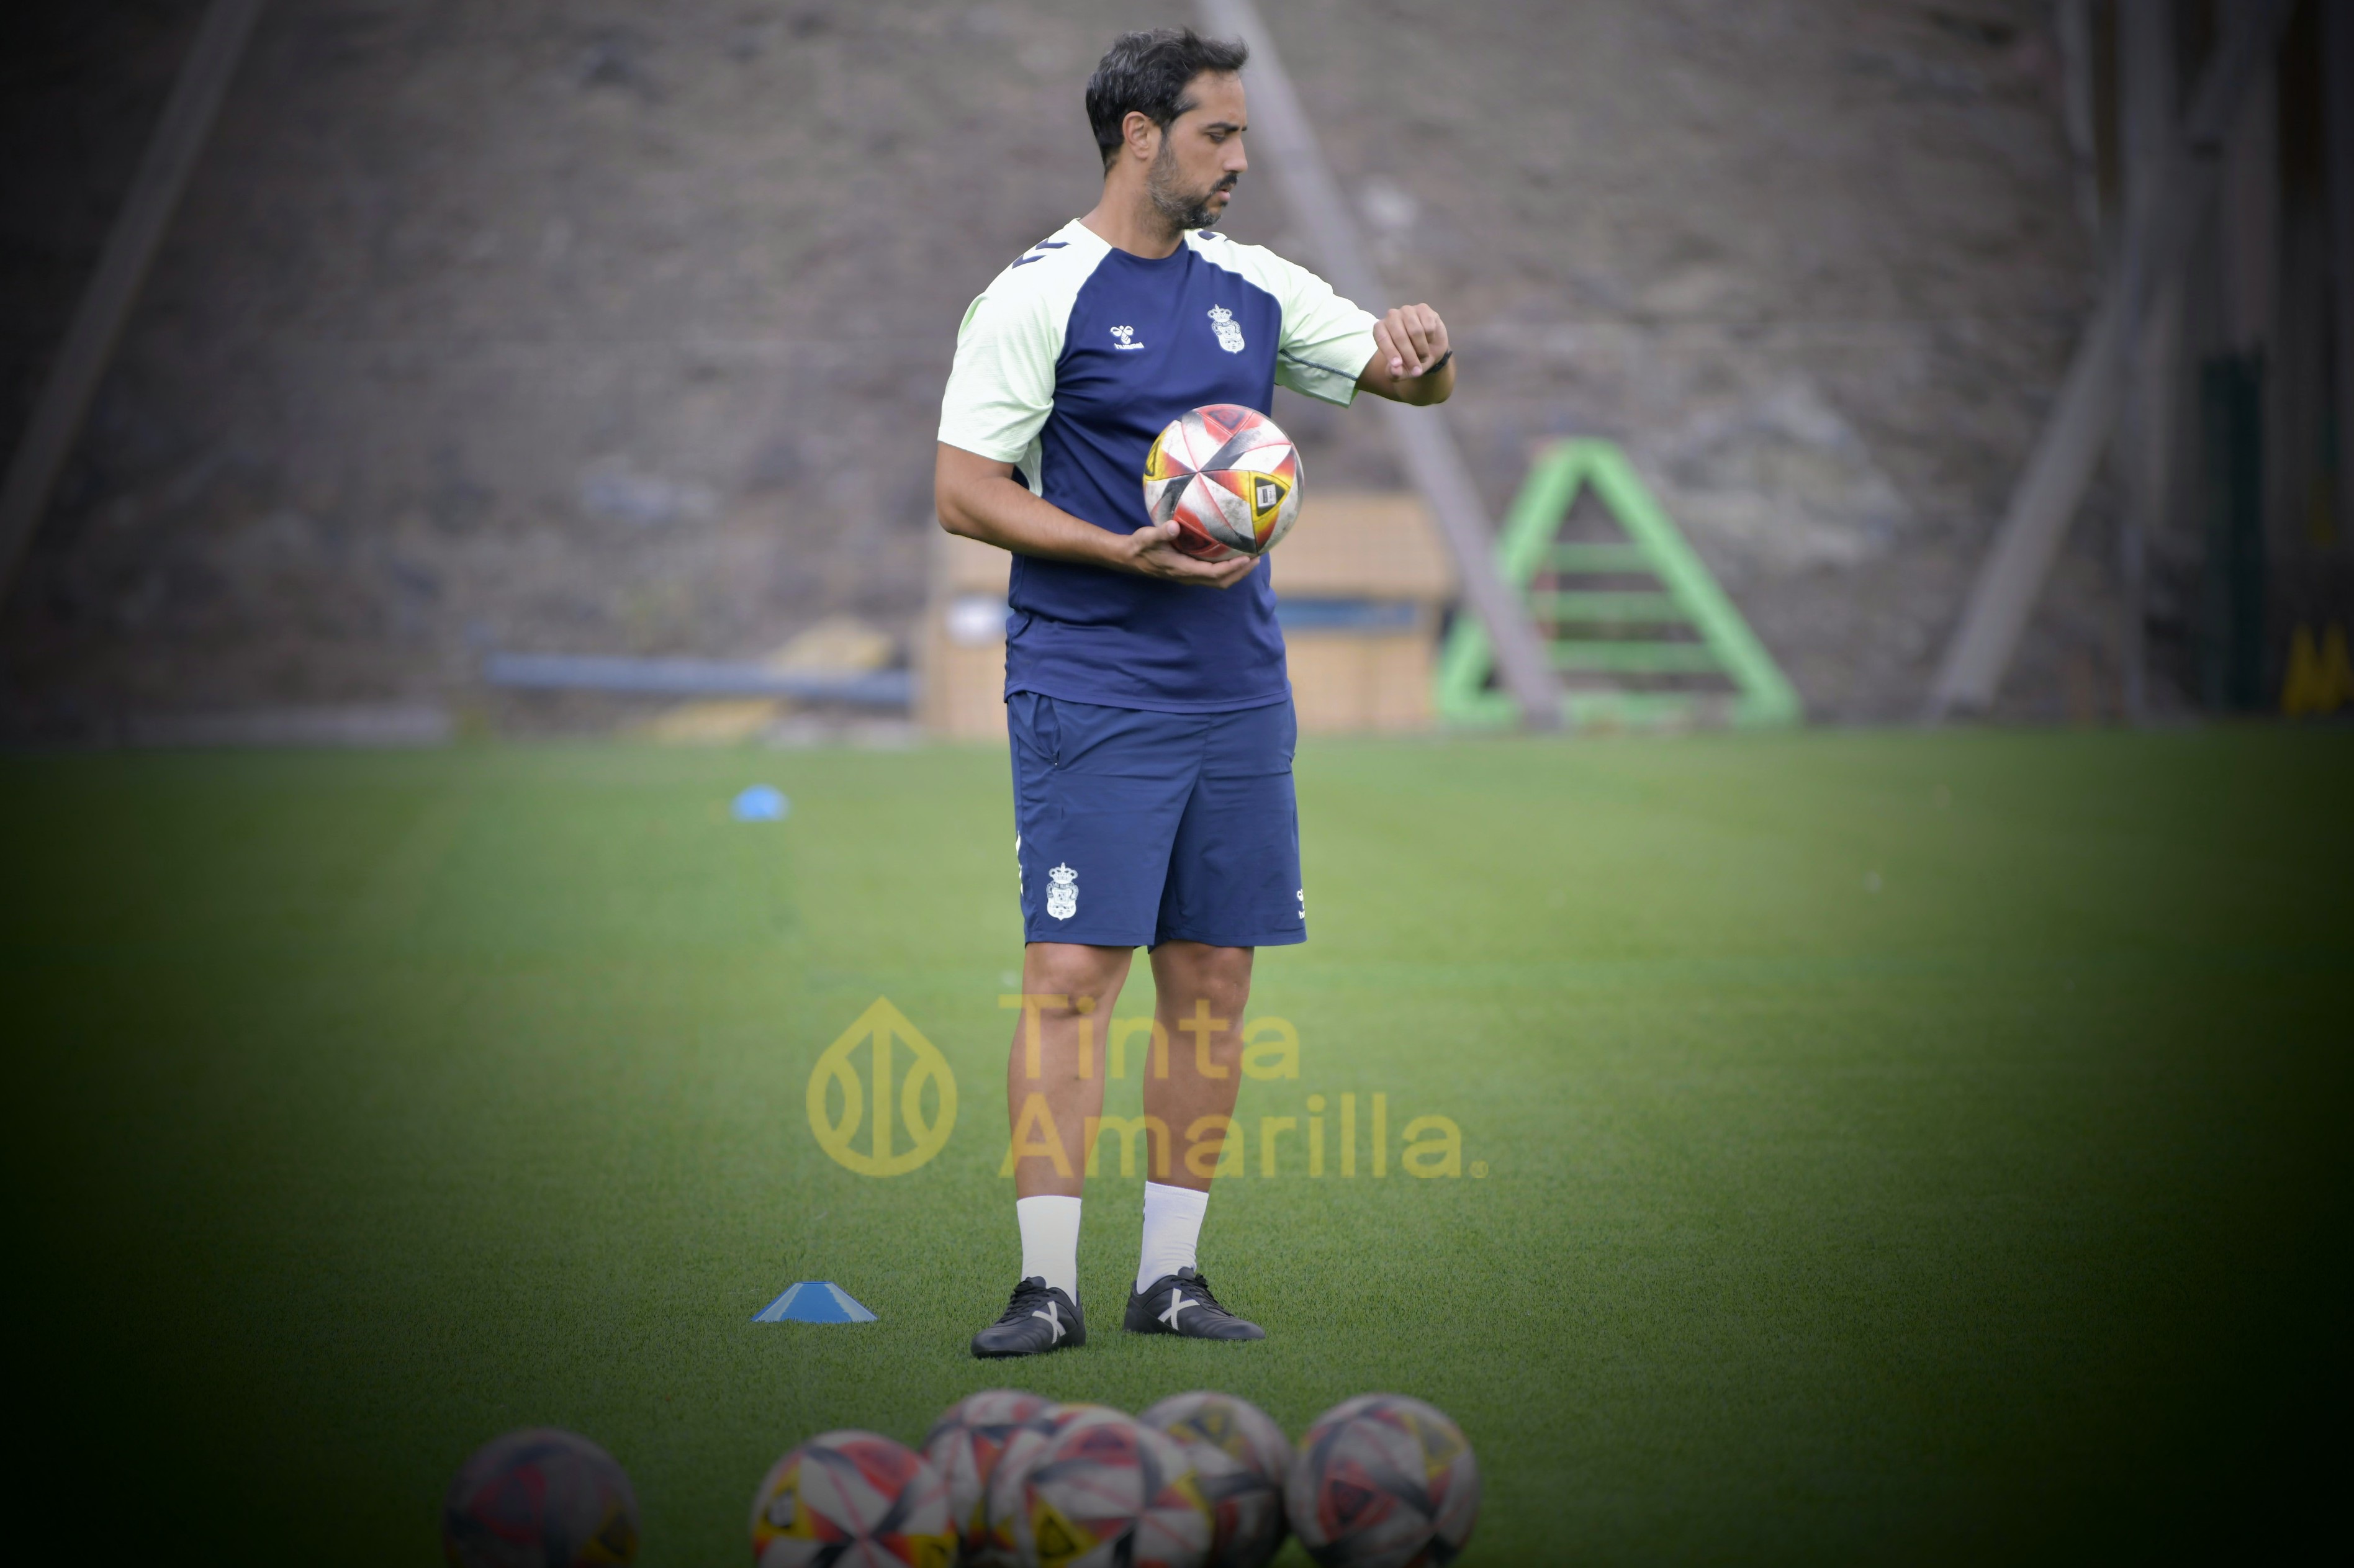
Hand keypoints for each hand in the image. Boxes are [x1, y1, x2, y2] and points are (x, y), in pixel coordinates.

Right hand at [1121, 519, 1259, 587]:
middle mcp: (1189, 576)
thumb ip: (1162, 533)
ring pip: (1219, 580)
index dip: (1232, 568)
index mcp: (1183, 570)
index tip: (1247, 558)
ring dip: (1236, 572)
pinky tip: (1232, 553)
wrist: (1129, 558)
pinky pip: (1213, 573)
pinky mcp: (1189, 571)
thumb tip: (1174, 526)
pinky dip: (1227, 568)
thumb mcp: (1148, 537)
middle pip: (1222, 581)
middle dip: (1241, 572)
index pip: (1214, 574)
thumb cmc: (1140, 546)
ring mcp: (1189, 575)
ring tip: (1251, 558)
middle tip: (1258, 558)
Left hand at [1374, 303, 1449, 378]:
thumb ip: (1395, 373)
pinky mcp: (1423, 308)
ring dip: (1421, 349)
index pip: (1382, 338)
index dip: (1390, 352)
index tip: (1398, 365)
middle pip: (1400, 336)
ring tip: (1422, 355)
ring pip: (1416, 331)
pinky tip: (1429, 340)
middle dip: (1409, 356)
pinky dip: (1430, 338)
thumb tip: (1395, 371)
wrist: (1430, 350)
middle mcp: (1392, 316)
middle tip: (1416, 371)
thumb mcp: (1402, 371)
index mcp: (1380, 329)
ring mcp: (1408, 310)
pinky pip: (1429, 325)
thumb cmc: (1410, 359)